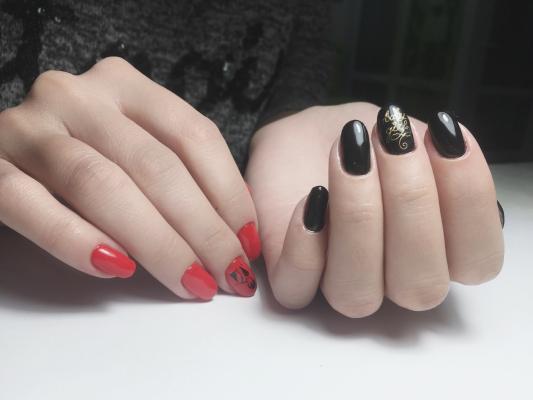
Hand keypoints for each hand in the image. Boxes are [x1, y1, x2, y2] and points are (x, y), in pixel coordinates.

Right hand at [0, 57, 259, 299]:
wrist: (2, 154)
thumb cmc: (83, 154)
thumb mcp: (134, 145)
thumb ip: (177, 168)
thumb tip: (237, 224)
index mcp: (123, 85)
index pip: (193, 136)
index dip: (229, 193)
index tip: (248, 243)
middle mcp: (77, 96)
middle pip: (155, 166)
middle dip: (201, 229)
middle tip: (228, 275)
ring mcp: (28, 129)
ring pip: (102, 186)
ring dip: (156, 243)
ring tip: (190, 281)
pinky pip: (33, 207)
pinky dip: (77, 241)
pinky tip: (116, 269)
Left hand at [246, 102, 503, 316]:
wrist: (305, 132)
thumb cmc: (364, 140)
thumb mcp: (407, 134)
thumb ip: (439, 159)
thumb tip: (453, 168)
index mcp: (439, 251)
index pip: (477, 260)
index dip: (468, 200)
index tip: (446, 136)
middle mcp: (395, 278)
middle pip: (420, 285)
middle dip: (411, 203)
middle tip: (394, 138)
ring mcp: (343, 282)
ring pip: (357, 294)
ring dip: (359, 220)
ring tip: (351, 154)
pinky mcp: (293, 277)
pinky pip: (297, 290)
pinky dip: (306, 247)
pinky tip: (313, 196)